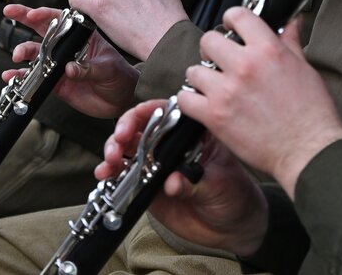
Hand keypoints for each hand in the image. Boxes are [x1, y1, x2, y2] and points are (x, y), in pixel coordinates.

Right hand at [0, 4, 138, 117]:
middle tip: (9, 12)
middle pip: (42, 28)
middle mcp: (67, 47)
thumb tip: (69, 69)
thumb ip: (89, 69)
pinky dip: (21, 76)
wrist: (122, 100)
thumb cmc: (121, 77)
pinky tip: (10, 76)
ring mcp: (59, 64)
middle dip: (24, 17)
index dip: (45, 14)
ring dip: (23, 51)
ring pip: (35, 53)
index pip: (61, 20)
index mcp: (82, 36)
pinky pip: (34, 78)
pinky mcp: (55, 82)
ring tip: (17, 56)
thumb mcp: (109, 69)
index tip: (33, 14)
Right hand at [96, 99, 268, 257]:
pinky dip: (112, 175)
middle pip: (140, 127)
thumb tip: (171, 183)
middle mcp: (171, 145)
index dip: (145, 113)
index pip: (165, 113)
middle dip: (123, 132)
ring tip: (109, 163)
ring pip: (127, 150)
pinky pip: (125, 177)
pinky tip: (105, 176)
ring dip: (113, 152)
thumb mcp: (220, 185)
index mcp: (191, 133)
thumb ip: (195, 183)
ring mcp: (157, 165)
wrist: (234, 229)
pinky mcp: (148, 188)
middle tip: (118, 145)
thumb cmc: (236, 196)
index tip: (133, 125)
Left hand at [176, 7, 341, 197]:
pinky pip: (185, 99)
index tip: (231, 29)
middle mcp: (244, 65)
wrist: (308, 150)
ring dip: (200, 77)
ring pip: (193, 70)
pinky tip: (202, 104)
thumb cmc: (312, 113)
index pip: (237, 15)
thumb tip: (291, 23)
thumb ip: (290, 42)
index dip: (231, 20)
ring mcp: (227, 91)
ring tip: (211, 86)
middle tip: (218, 60)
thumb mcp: (305, 69)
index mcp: (268, 49)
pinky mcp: (215, 116)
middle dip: (212, 49)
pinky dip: (190, 101)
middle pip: (208, 40)